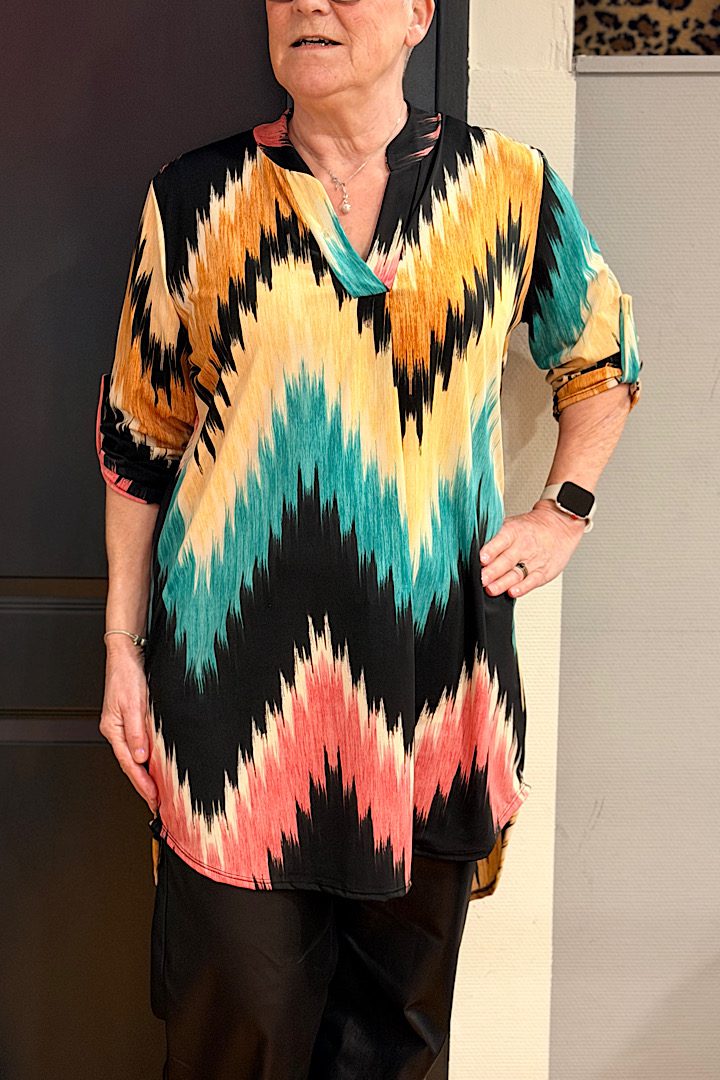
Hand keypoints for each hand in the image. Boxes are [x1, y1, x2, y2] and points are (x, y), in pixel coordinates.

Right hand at [99, 642, 157, 813]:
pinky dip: (148, 759)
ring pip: (135, 757)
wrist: (127, 656)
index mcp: (113, 729)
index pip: (129, 763)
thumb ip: (137, 732)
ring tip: (158, 792)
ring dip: (146, 775)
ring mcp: (124, 726)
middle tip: (157, 804)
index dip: (142, 783)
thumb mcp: (134, 704)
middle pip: (131, 764)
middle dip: (143, 785)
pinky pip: (140, 746)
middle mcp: (117, 731)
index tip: (153, 798)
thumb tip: (140, 757)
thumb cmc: (127, 676)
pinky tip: (155, 766)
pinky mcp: (133, 720)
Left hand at [479, 501, 587, 597]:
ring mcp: (534, 560)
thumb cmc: (530, 528)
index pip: (501, 540)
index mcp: (514, 531)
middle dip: (492, 571)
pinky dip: (522, 588)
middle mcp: (524, 546)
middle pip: (506, 560)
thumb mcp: (512, 524)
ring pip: (517, 573)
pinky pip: (532, 581)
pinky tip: (513, 591)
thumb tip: (471, 548)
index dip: (491, 550)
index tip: (481, 559)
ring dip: (503, 583)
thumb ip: (494, 537)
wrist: (560, 526)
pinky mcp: (543, 572)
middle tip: (481, 579)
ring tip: (491, 589)